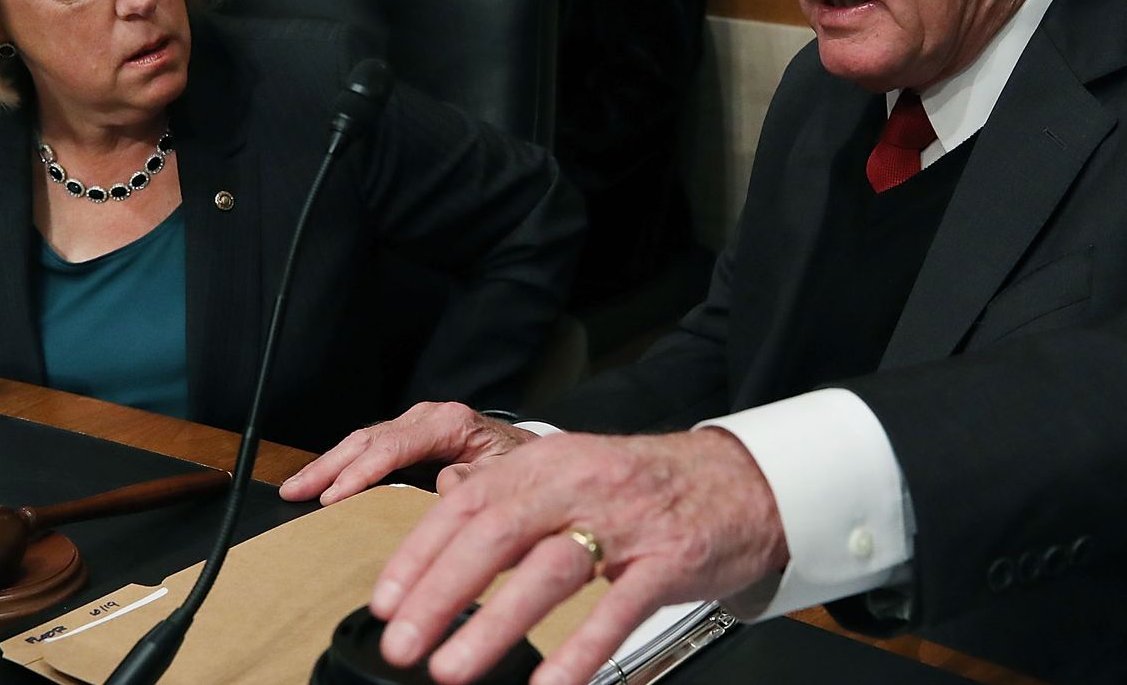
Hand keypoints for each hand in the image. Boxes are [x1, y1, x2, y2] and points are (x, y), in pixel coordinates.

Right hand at [280, 402, 536, 505]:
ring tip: (295, 488)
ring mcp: (415, 427)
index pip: (393, 446)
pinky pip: (368, 449)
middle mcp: (427, 418)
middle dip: (328, 466)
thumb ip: (478, 478)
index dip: (360, 473)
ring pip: (360, 442)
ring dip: (327, 465)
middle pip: (367, 440)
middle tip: (295, 491)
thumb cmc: (524, 467)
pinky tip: (321, 483)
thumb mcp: (510, 475)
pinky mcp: (410, 439)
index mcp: (450, 423)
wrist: (536, 457)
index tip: (333, 497)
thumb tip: (446, 483)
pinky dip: (341, 465)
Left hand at [370, 428, 788, 684]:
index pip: (465, 504)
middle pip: (495, 534)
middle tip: (401, 643)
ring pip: (549, 570)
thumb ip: (510, 493)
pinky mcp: (668, 559)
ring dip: (494, 622)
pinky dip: (579, 650)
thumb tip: (444, 508)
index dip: (418, 554)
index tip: (383, 601)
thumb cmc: (646, 487)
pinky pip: (617, 610)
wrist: (742, 482)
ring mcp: (625, 522)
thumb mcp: (571, 472)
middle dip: (439, 593)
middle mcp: (579, 483)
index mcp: (545, 462)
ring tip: (451, 669)